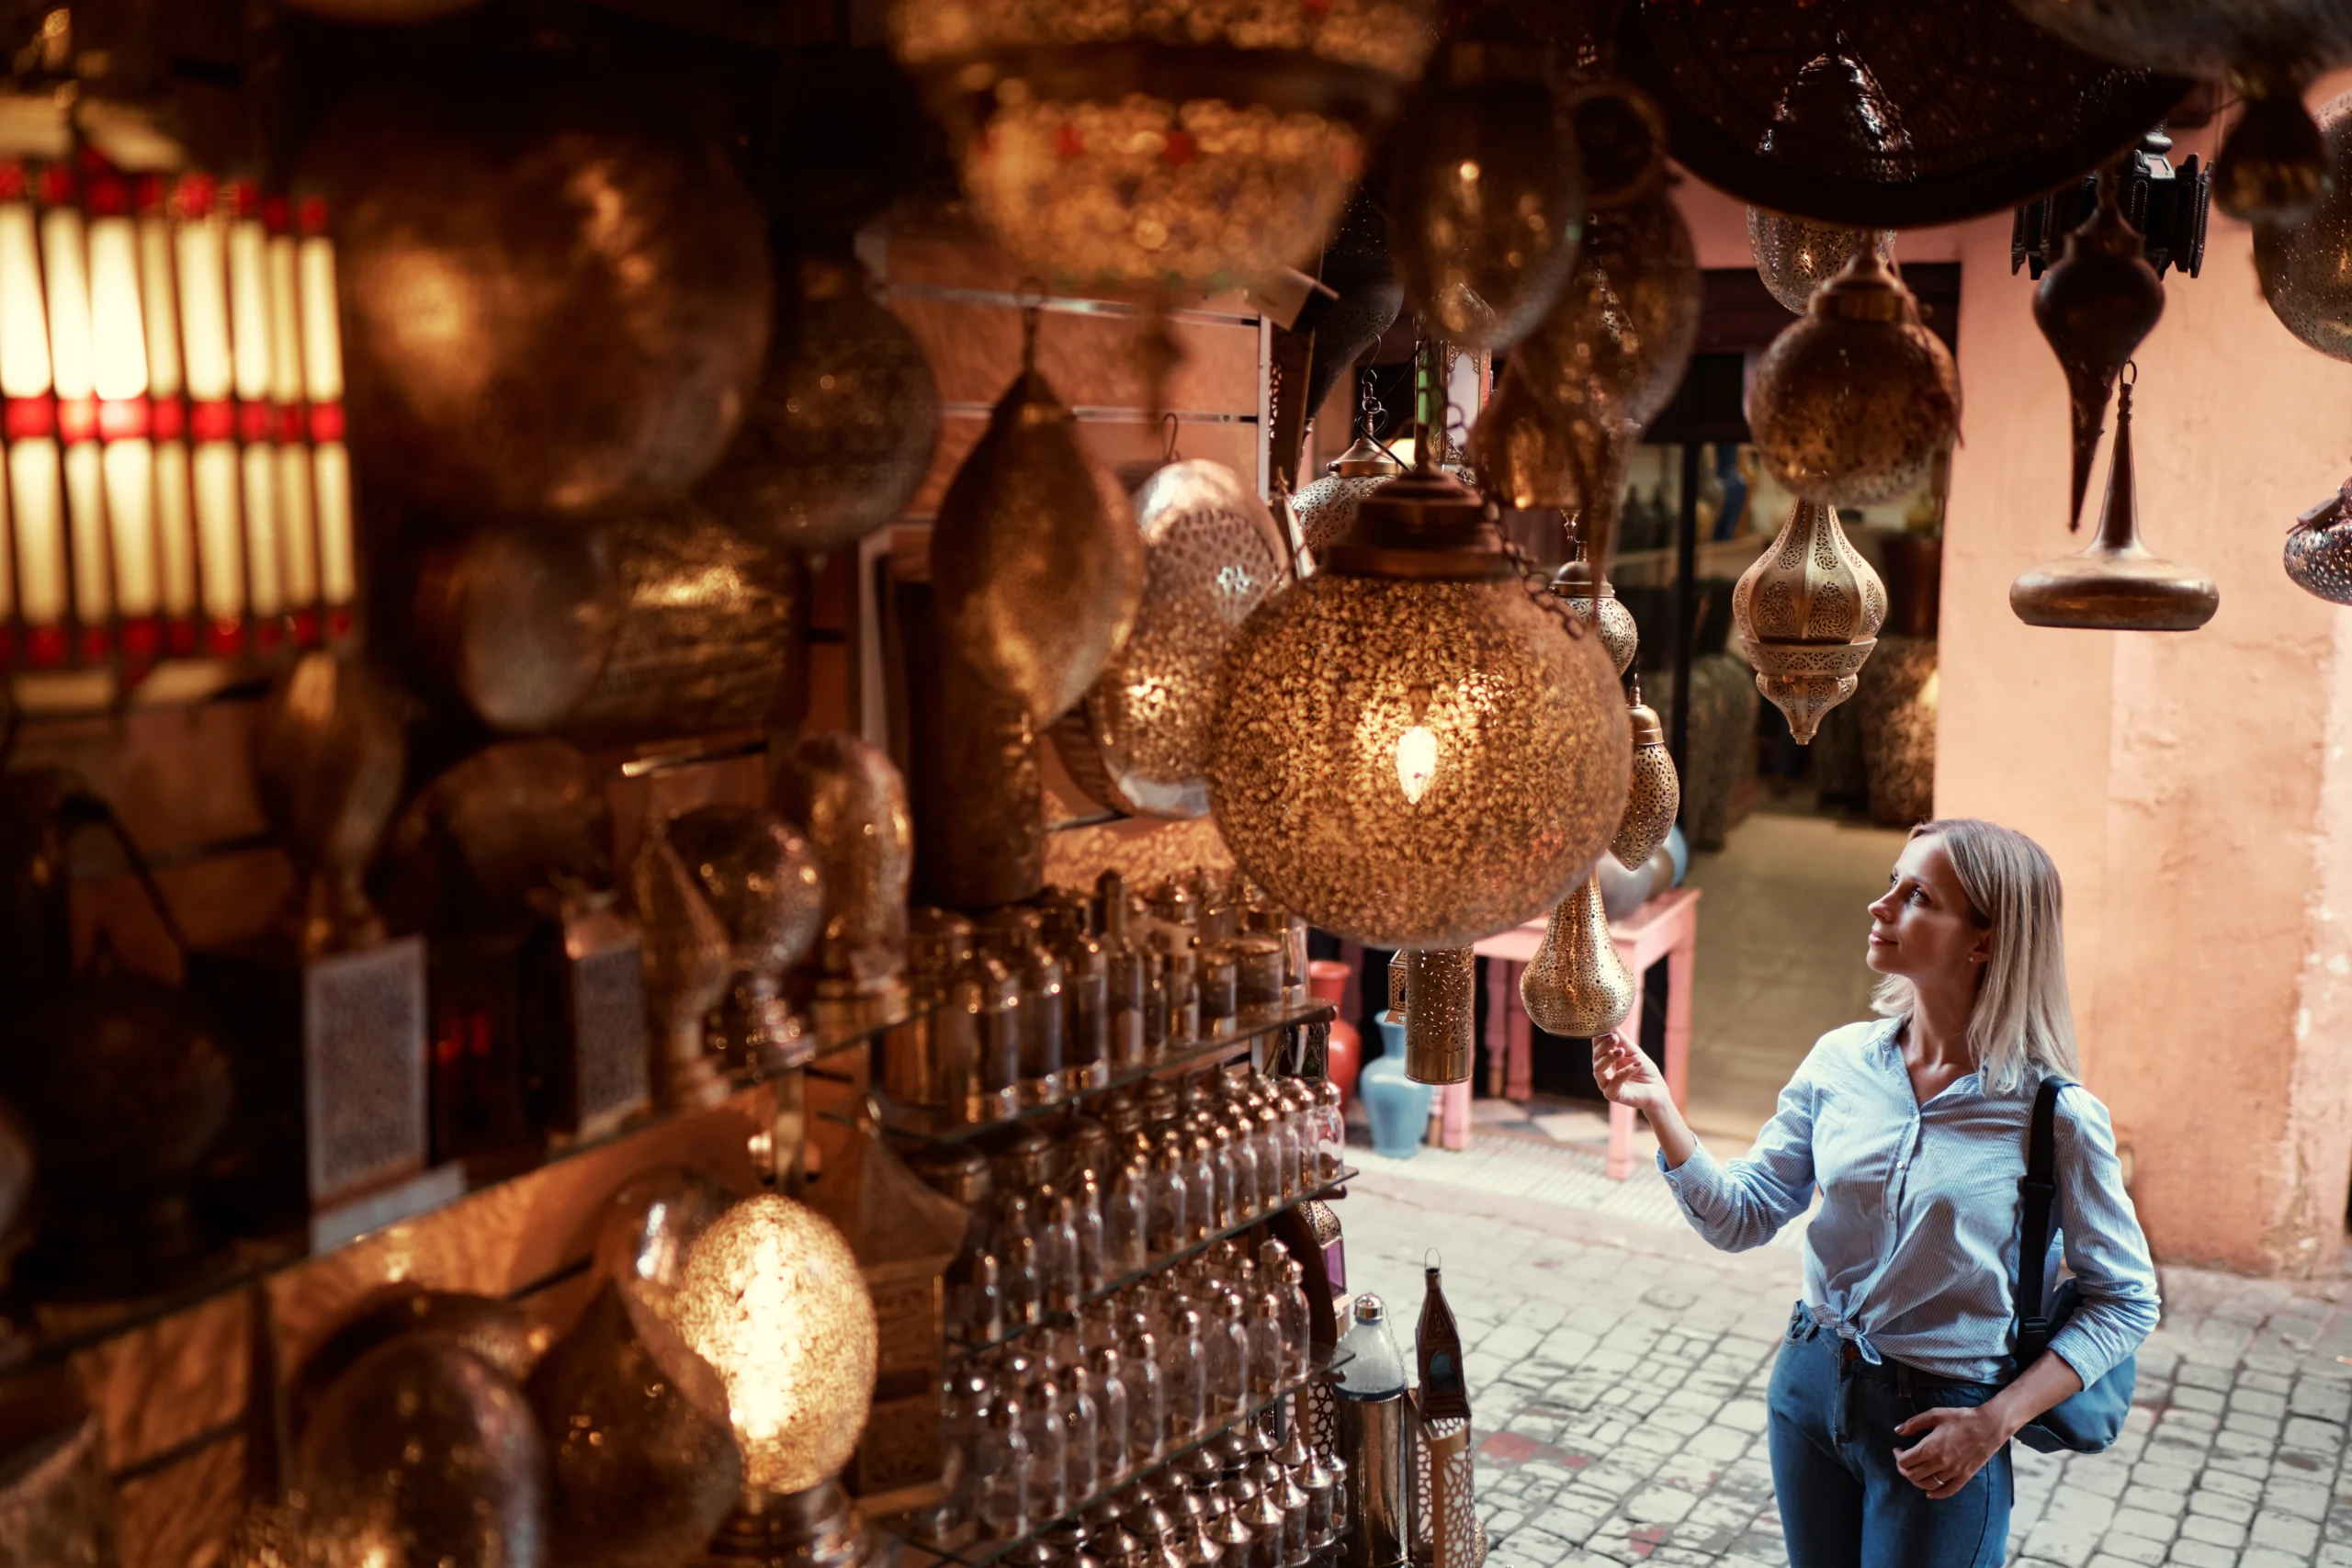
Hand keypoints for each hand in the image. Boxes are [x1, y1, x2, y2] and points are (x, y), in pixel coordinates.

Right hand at [1591, 1031, 1669, 1114]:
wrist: (1657, 1090)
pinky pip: (1613, 1082)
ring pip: (1598, 1069)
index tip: (1607, 1029)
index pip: (1597, 1047)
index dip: (1599, 1038)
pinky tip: (1637, 1065)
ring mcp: (1606, 1084)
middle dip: (1603, 1046)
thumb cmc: (1645, 1071)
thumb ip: (1622, 1041)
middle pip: (1595, 1057)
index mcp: (1606, 1060)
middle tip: (1614, 1038)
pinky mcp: (1612, 1095)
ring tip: (1621, 1051)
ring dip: (1609, 1058)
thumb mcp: (1634, 1052)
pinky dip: (1625, 1072)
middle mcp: (1603, 1072)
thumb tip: (1612, 1025)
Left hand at [1893, 1403, 2014, 1499]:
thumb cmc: (1962, 1418)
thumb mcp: (1935, 1414)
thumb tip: (1898, 1431)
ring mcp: (1953, 1472)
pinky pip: (1947, 1491)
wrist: (1990, 1426)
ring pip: (1927, 1485)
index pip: (1905, 1461)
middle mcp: (1940, 1463)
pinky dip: (1936, 1494)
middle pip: (1913, 1475)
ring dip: (1916, 1481)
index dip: (1897, 1456)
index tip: (1898, 1449)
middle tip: (1904, 1459)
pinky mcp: (1964, 1477)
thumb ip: (1914, 1423)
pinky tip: (1930, 1492)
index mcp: (1931, 1447)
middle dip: (1904, 1468)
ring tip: (1915, 1471)